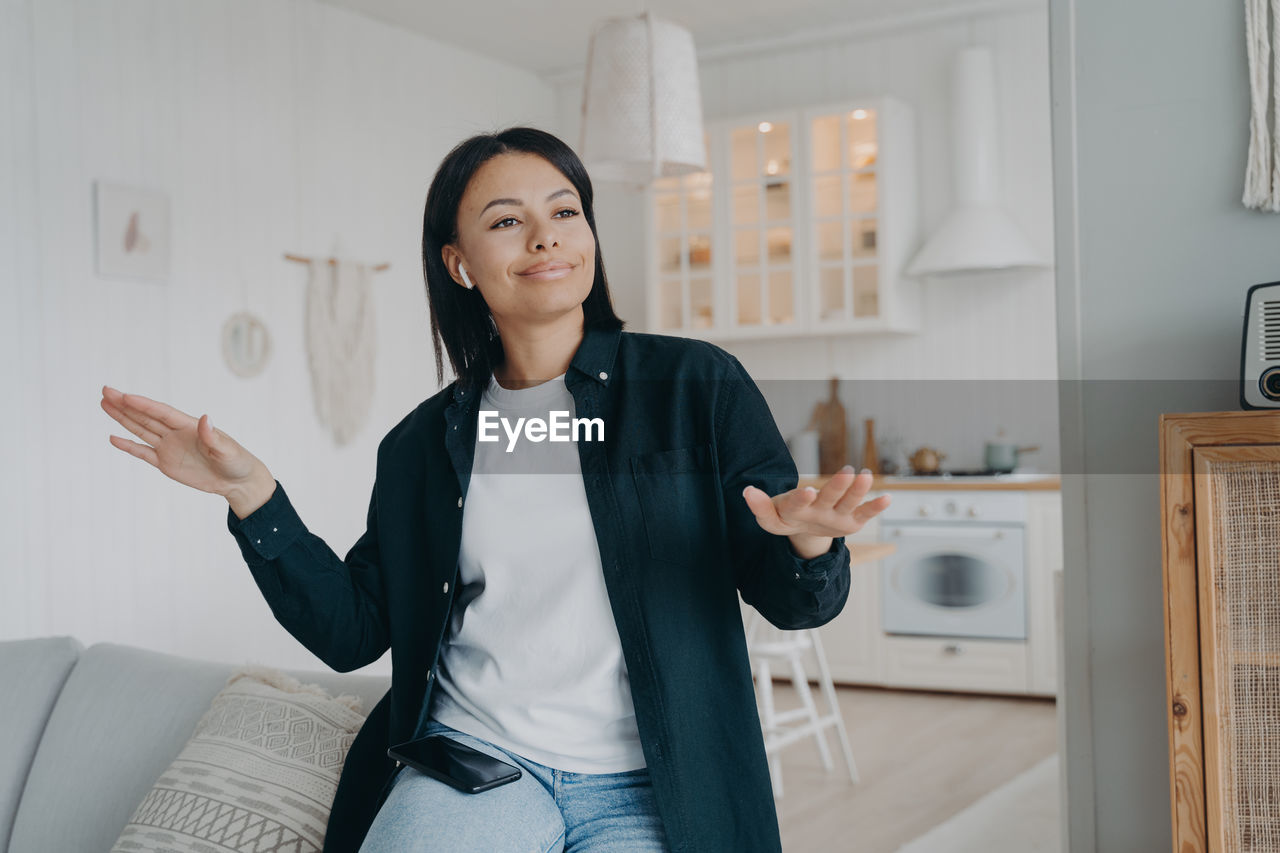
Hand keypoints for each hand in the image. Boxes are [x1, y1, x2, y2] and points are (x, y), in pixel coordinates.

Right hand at [100, 385, 271, 503]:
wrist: (237, 481)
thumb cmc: (237, 462)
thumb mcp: (227, 450)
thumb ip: (213, 437)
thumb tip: (205, 419)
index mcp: (190, 426)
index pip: (162, 413)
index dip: (143, 404)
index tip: (124, 396)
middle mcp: (176, 433)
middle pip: (146, 416)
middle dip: (125, 405)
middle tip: (105, 391)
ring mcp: (169, 447)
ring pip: (141, 430)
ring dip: (123, 418)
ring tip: (105, 404)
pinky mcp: (166, 464)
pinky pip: (143, 453)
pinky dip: (129, 446)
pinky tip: (113, 438)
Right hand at [742, 466, 890, 558]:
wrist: (806, 537)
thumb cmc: (786, 517)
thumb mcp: (769, 516)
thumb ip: (759, 505)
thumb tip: (747, 491)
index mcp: (797, 514)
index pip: (798, 506)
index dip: (801, 499)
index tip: (807, 490)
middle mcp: (819, 516)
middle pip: (828, 501)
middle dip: (837, 488)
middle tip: (847, 472)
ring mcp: (837, 520)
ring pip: (849, 505)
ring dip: (858, 491)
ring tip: (866, 475)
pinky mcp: (852, 522)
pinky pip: (865, 514)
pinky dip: (876, 507)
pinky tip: (888, 498)